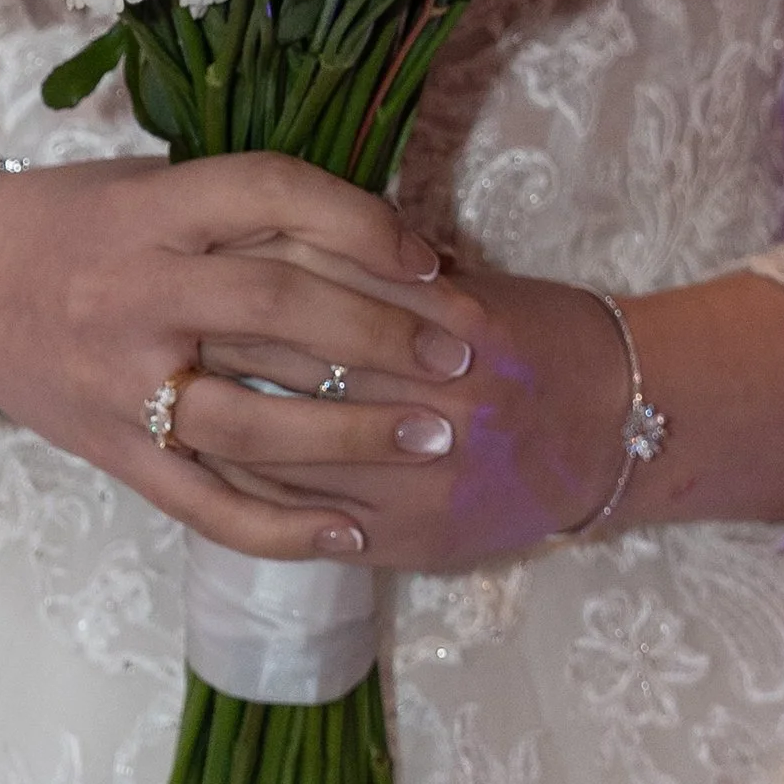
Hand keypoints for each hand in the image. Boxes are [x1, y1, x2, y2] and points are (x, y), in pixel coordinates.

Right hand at [0, 152, 486, 562]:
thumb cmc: (78, 221)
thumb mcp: (157, 186)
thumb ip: (253, 212)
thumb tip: (398, 244)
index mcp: (152, 210)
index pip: (272, 196)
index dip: (362, 223)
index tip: (430, 259)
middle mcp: (134, 293)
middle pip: (276, 308)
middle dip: (383, 334)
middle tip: (463, 354)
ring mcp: (120, 384)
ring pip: (250, 422)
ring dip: (353, 437)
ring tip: (435, 439)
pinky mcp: (112, 455)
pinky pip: (205, 506)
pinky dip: (282, 530)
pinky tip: (353, 535)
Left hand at [183, 262, 629, 571]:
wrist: (621, 427)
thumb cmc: (544, 333)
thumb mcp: (468, 284)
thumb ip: (379, 272)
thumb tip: (283, 238)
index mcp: (438, 332)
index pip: (316, 305)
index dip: (244, 287)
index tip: (195, 269)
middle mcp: (427, 414)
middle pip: (290, 380)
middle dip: (218, 352)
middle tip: (162, 323)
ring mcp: (414, 491)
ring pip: (283, 462)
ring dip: (221, 426)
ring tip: (170, 392)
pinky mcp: (410, 545)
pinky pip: (309, 524)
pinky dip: (257, 496)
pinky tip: (217, 464)